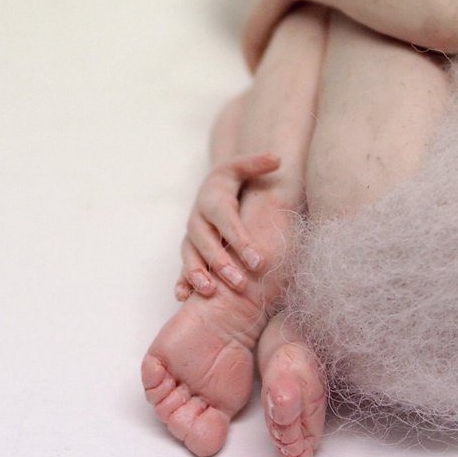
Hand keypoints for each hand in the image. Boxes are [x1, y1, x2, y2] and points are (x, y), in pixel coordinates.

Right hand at [173, 151, 279, 299]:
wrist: (212, 188)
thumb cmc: (232, 181)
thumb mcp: (242, 167)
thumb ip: (257, 164)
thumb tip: (276, 159)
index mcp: (212, 199)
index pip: (225, 219)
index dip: (240, 239)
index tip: (258, 260)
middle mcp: (197, 218)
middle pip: (206, 242)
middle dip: (221, 263)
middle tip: (240, 283)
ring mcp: (190, 237)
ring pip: (190, 257)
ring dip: (198, 275)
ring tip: (211, 292)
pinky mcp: (188, 251)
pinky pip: (181, 268)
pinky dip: (182, 283)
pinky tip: (184, 297)